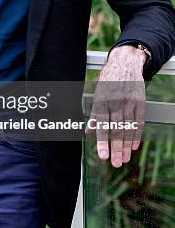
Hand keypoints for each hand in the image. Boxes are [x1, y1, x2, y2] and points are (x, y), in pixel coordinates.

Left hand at [85, 45, 146, 166]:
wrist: (125, 63)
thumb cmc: (108, 80)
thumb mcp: (97, 94)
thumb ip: (94, 114)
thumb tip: (87, 131)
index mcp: (102, 101)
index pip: (102, 125)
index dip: (102, 142)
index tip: (103, 156)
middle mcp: (115, 102)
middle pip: (116, 130)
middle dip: (116, 149)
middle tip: (115, 163)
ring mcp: (129, 102)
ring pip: (128, 128)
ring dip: (126, 146)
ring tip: (124, 159)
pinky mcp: (140, 102)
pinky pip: (139, 122)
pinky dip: (137, 135)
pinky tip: (134, 146)